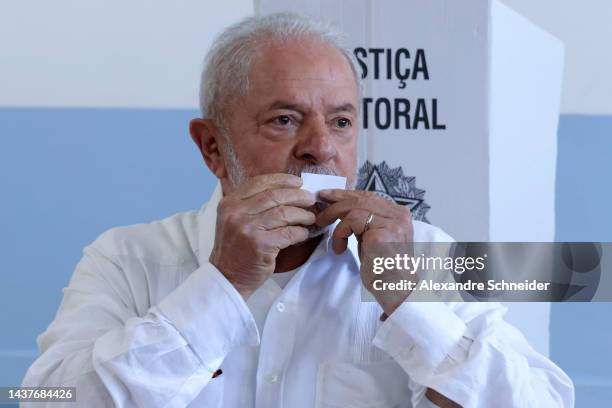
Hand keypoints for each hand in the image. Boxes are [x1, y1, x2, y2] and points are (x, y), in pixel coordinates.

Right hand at [210, 174, 315, 298]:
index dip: (282, 180)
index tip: (297, 182)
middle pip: (275, 196)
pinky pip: (289, 233)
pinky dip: (300, 232)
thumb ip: (252, 204)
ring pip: (284, 213)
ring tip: (310, 217)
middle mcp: (236, 213)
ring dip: (302, 214)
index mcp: (230, 203)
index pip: (259, 182)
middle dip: (297, 195)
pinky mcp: (261, 245)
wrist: (227, 277)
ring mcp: (248, 229)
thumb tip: (285, 190)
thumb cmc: (236, 248)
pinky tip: (303, 233)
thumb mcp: (234, 219)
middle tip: (310, 199)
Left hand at [316, 189, 414, 314]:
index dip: (346, 194)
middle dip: (336, 202)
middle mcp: (399, 215)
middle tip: (320, 211)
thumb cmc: (381, 268)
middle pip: (361, 199)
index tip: (327, 196)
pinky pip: (353, 222)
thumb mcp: (370, 238)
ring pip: (355, 208)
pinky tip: (339, 249)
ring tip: (332, 239)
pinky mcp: (382, 234)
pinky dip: (340, 233)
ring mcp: (393, 223)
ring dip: (337, 222)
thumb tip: (339, 207)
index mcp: (399, 213)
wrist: (394, 291)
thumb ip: (363, 222)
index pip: (368, 196)